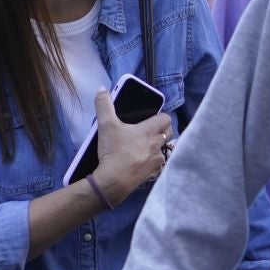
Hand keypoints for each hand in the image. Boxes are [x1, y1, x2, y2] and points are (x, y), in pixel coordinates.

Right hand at [91, 88, 171, 205]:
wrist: (115, 180)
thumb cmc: (113, 150)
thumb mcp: (105, 125)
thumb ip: (104, 105)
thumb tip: (101, 89)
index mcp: (149, 131)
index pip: (166, 118)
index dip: (160, 116)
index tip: (151, 117)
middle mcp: (157, 145)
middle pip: (168, 133)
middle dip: (161, 130)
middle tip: (148, 130)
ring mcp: (157, 161)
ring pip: (164, 150)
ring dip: (158, 147)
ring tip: (145, 147)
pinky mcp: (153, 174)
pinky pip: (159, 166)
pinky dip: (153, 163)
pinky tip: (143, 163)